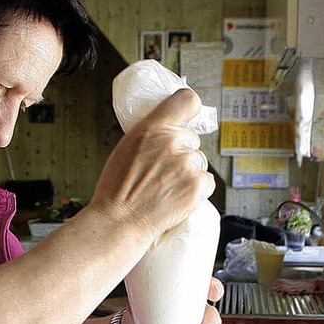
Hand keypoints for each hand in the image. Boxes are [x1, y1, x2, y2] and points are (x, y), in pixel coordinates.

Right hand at [89, 88, 215, 244]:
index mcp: (153, 128)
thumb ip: (150, 135)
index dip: (188, 111)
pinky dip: (197, 189)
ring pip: (199, 161)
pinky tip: (177, 196)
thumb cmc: (117, 191)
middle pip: (192, 138)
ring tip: (166, 188)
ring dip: (189, 172)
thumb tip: (167, 133)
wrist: (119, 222)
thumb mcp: (126, 148)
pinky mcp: (198, 186)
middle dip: (182, 151)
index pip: (187, 100)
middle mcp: (173, 142)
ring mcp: (188, 165)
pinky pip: (207, 181)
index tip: (186, 119)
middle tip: (163, 170)